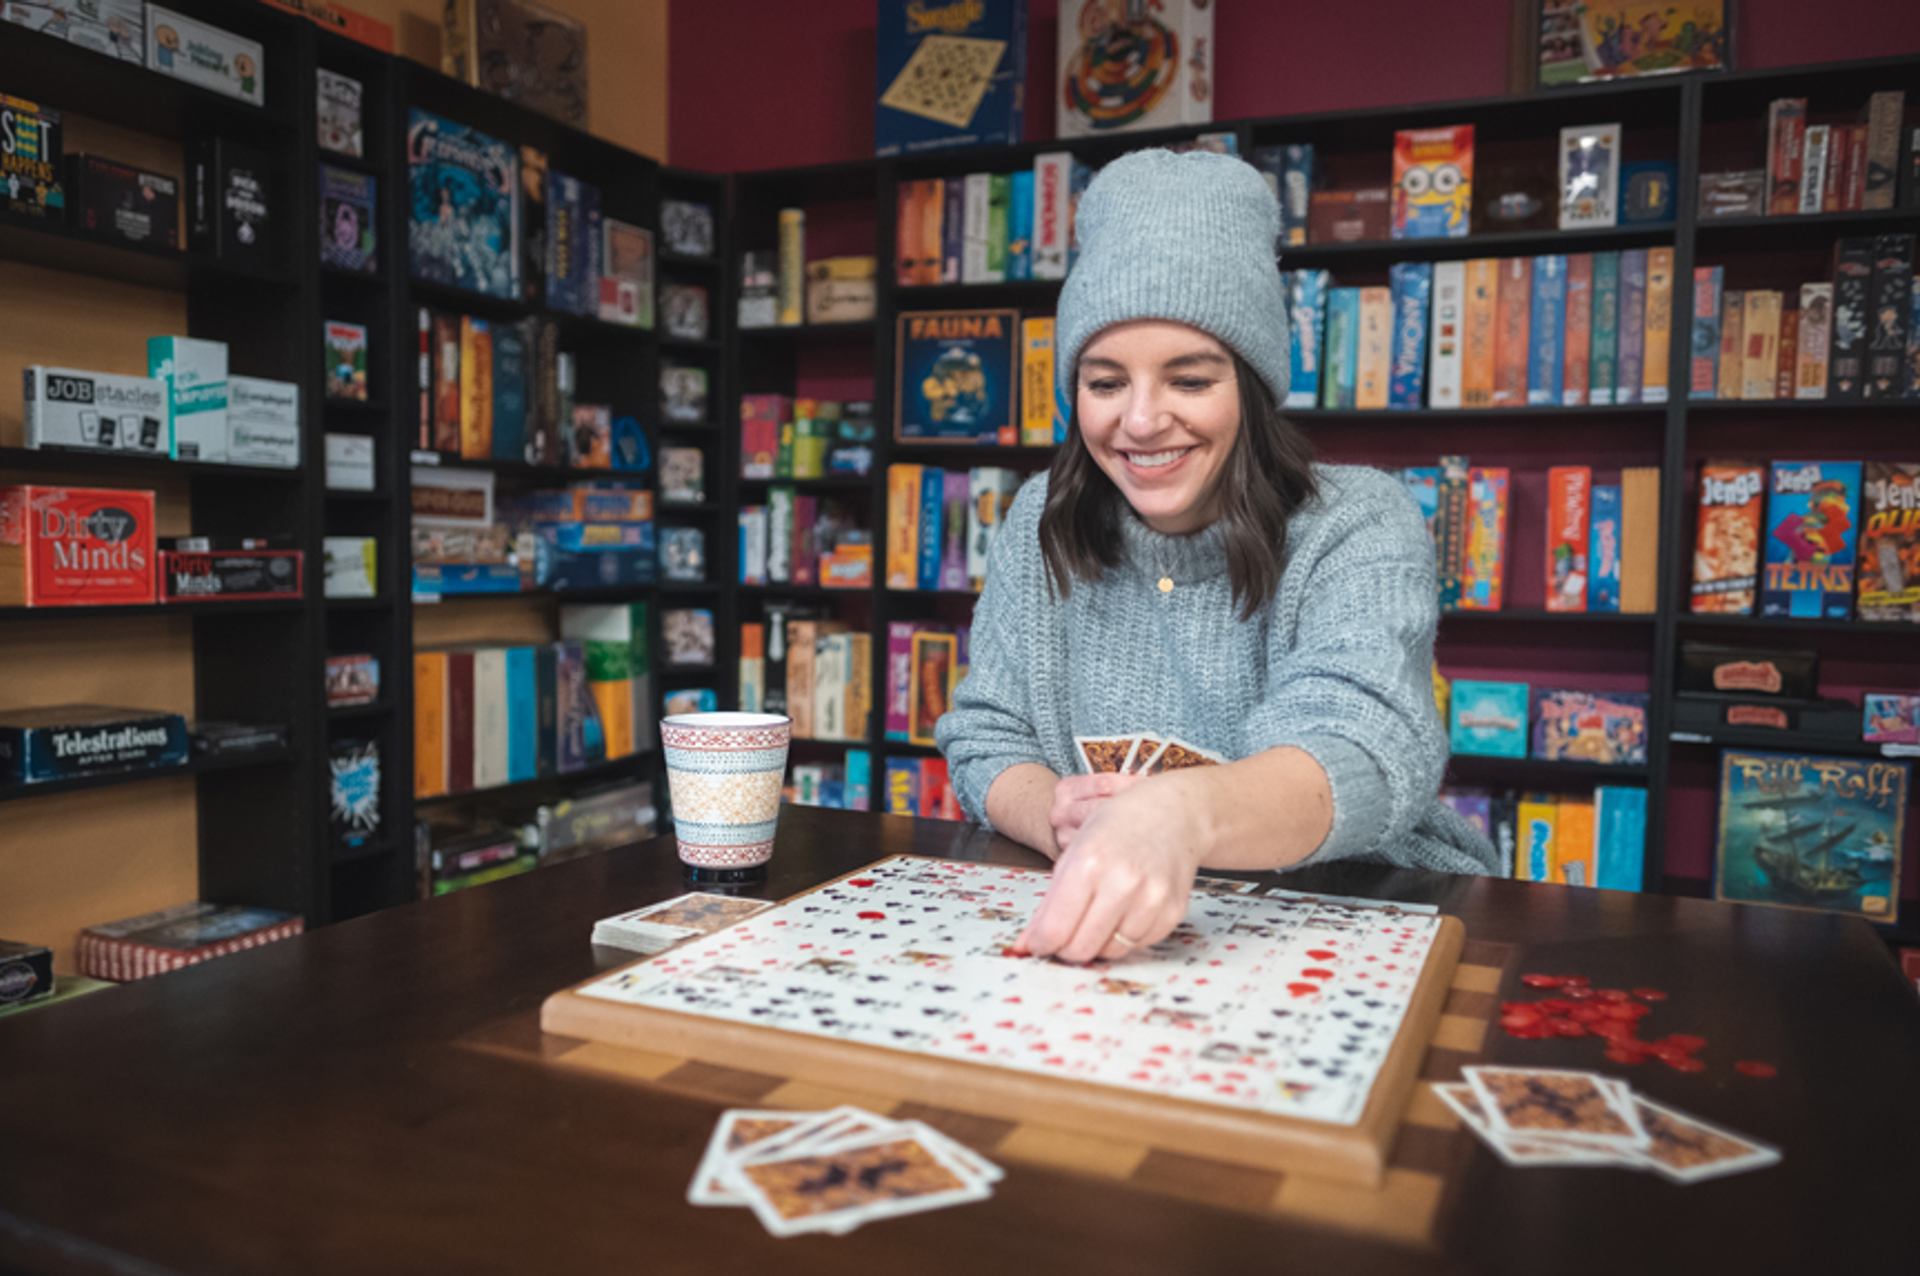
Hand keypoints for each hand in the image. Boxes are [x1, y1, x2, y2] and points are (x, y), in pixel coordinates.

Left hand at [1019, 780, 1202, 963]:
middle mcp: (1123, 882)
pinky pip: (1137, 945)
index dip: (1040, 943)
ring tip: (1099, 914)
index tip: (1038, 944)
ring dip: (1098, 942)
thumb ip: (1050, 901)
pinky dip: (1125, 936)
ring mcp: (1151, 899)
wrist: (1173, 814)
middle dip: (1066, 948)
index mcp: (1089, 863)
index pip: (1055, 929)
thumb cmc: (1120, 826)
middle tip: (1066, 934)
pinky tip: (1126, 911)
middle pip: (1081, 949)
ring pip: (1110, 952)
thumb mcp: (1075, 850)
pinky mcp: (1172, 912)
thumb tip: (1029, 944)